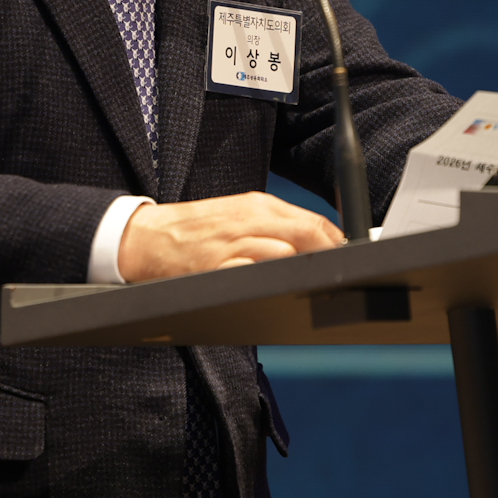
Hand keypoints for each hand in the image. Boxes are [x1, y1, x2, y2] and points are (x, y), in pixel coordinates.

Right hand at [116, 191, 343, 281]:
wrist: (147, 238)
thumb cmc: (196, 229)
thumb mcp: (238, 216)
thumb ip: (276, 226)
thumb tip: (319, 243)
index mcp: (258, 205)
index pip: (314, 221)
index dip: (338, 242)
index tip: (350, 258)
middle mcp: (250, 220)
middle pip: (309, 235)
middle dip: (331, 256)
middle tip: (343, 276)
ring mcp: (235, 244)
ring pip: (288, 253)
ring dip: (306, 270)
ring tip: (318, 287)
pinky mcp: (218, 268)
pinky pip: (255, 275)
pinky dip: (272, 283)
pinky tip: (279, 292)